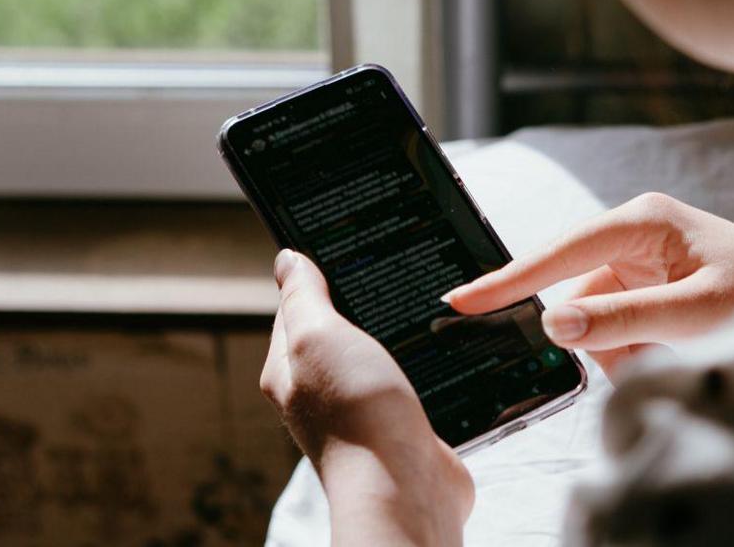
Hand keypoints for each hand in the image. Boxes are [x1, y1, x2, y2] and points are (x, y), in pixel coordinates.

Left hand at [261, 250, 472, 546]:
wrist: (406, 487)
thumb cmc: (355, 413)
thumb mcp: (317, 336)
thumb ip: (303, 296)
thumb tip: (287, 259)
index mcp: (290, 370)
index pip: (295, 308)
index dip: (317, 275)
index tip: (348, 245)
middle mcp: (323, 391)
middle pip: (341, 330)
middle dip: (364, 303)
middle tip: (393, 269)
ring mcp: (365, 410)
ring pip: (381, 355)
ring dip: (401, 335)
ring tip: (425, 303)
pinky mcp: (404, 424)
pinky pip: (415, 382)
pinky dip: (428, 365)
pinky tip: (445, 346)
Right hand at [444, 192, 733, 371]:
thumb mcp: (695, 312)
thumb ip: (624, 318)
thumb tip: (557, 323)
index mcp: (642, 220)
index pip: (559, 252)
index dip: (509, 280)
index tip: (462, 302)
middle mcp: (635, 232)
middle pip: (577, 295)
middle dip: (602, 337)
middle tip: (648, 351)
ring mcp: (642, 259)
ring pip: (596, 321)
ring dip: (625, 350)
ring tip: (676, 351)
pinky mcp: (650, 285)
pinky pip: (617, 329)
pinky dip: (637, 351)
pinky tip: (675, 349)